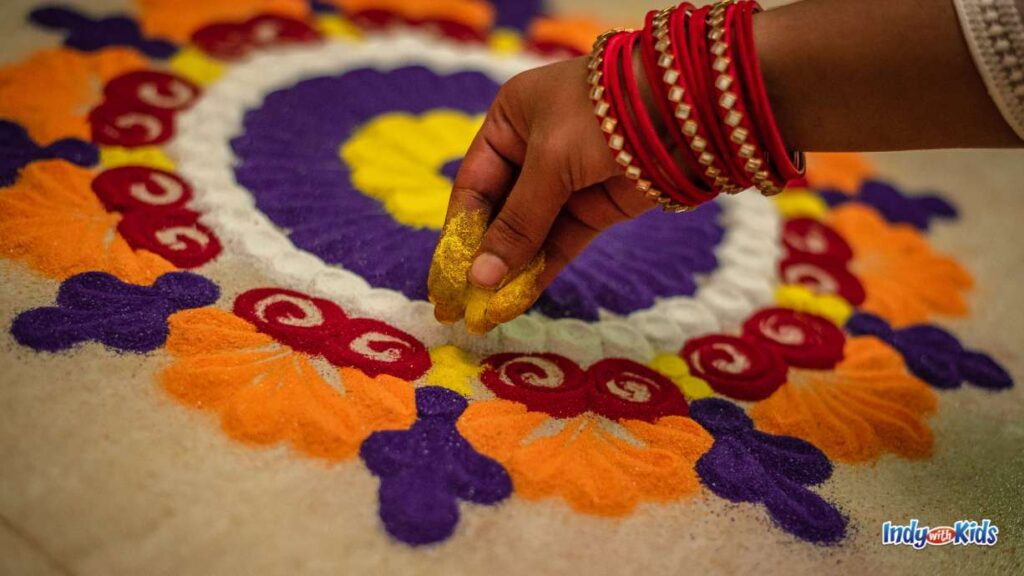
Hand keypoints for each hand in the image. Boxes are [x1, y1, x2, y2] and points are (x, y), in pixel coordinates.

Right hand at [427, 56, 651, 333]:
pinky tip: (519, 299)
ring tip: (487, 311)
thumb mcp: (549, 162)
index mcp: (510, 121)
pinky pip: (559, 244)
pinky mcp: (596, 208)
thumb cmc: (599, 115)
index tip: (445, 277)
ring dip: (510, 272)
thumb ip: (517, 223)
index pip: (473, 185)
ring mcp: (565, 182)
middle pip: (498, 214)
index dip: (457, 233)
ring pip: (529, 234)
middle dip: (483, 259)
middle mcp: (532, 151)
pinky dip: (540, 270)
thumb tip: (480, 279)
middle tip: (461, 304)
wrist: (682, 107)